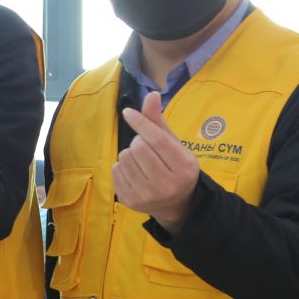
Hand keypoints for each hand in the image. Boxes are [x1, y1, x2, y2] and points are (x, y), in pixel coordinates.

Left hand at [113, 91, 200, 232]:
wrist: (175, 204)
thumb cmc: (175, 167)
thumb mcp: (174, 145)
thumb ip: (159, 121)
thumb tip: (151, 94)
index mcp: (183, 168)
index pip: (157, 140)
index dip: (141, 122)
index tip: (127, 112)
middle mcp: (166, 184)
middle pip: (138, 147)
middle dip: (138, 142)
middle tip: (147, 149)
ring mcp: (147, 195)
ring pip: (124, 157)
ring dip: (129, 154)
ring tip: (141, 162)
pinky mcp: (130, 201)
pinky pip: (115, 170)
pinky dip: (121, 166)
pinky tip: (134, 172)